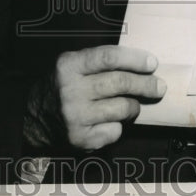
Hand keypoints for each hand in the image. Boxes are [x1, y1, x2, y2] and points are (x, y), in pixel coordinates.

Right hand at [25, 45, 165, 151]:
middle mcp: (70, 90)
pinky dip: (119, 126)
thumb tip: (143, 64)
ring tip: (133, 104)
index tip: (152, 63)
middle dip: (146, 84)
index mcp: (69, 65)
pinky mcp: (80, 138)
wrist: (36, 118)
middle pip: (119, 83)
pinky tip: (111, 121)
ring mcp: (74, 116)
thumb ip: (101, 62)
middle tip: (159, 86)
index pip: (109, 57)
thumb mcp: (74, 65)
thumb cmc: (65, 86)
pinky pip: (115, 130)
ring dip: (134, 106)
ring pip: (122, 107)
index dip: (135, 59)